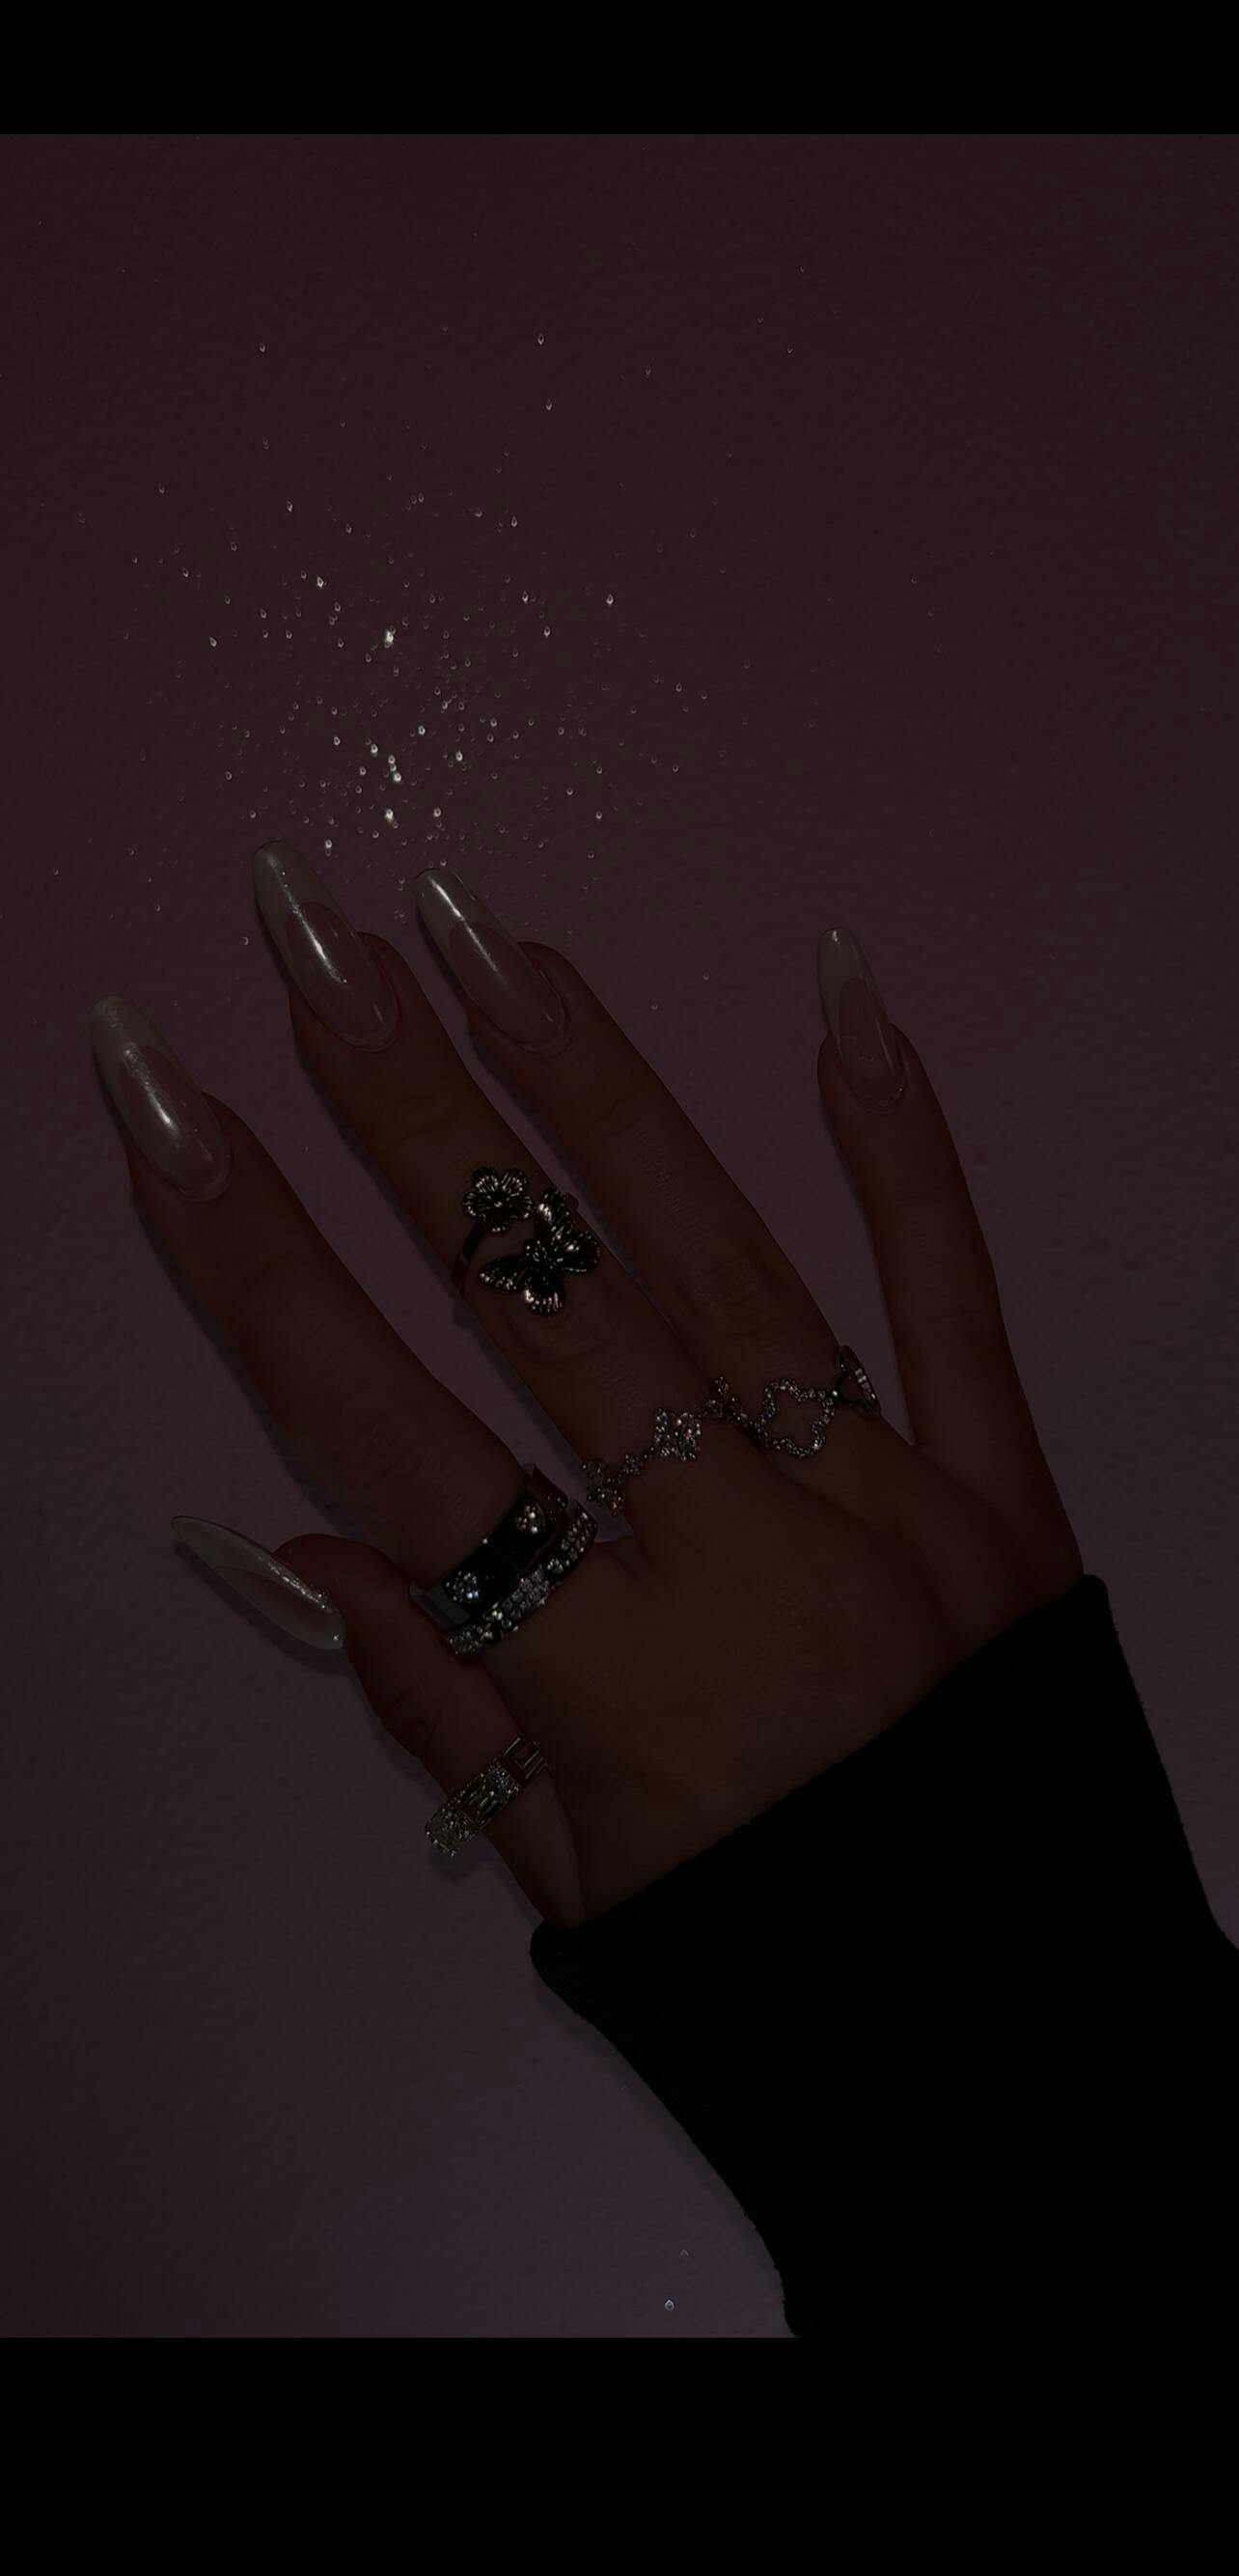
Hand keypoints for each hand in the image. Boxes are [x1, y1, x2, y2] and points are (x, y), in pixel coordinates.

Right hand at [91, 845, 1082, 1928]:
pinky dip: (904, 1153)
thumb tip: (293, 1541)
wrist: (1036, 2051)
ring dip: (594, 1089)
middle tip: (319, 949)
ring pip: (726, 1263)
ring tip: (488, 941)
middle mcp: (753, 1570)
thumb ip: (439, 1706)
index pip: (393, 1434)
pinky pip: (954, 1297)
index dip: (264, 1268)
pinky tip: (845, 1010)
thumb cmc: (787, 1976)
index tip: (172, 1119)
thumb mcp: (583, 1887)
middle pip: (546, 1304)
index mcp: (621, 1685)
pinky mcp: (1013, 1492)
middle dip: (411, 1112)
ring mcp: (895, 1513)